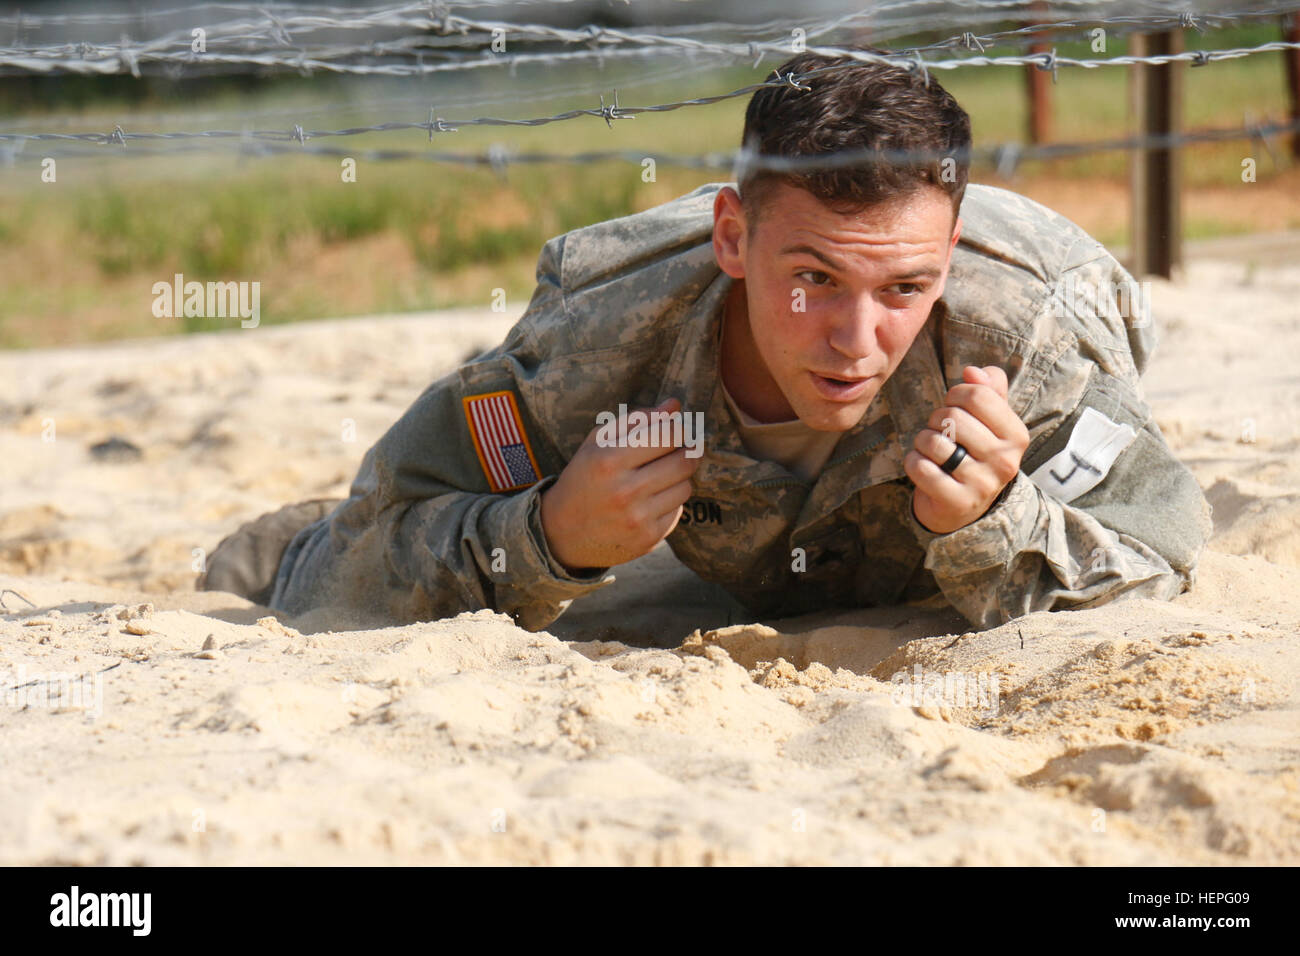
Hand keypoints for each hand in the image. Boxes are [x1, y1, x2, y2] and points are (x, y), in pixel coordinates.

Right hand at [540, 398, 700, 570]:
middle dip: (689, 452)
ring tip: (660, 477)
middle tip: (682, 450)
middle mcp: (625, 491)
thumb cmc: (583, 479)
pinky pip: (678, 511)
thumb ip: (637, 419)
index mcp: (609, 460)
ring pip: (685, 487)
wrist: (562, 533)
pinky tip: (651, 500)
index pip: (668, 435)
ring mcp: (638, 518)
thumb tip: (674, 405)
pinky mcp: (648, 538)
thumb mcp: (597, 443)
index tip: (676, 431)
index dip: (679, 430)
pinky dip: (670, 502)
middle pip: (684, 461)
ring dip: (679, 478)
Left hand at [903, 365, 1029, 534]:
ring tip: (932, 450)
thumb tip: (972, 371)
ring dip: (922, 441)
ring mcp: (982, 484)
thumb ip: (988, 389)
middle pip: (953, 416)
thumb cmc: (974, 452)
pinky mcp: (957, 501)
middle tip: (941, 432)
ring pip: (933, 442)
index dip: (955, 394)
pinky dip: (913, 461)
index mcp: (1016, 435)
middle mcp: (1005, 460)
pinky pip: (920, 468)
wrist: (965, 506)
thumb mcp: (989, 420)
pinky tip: (923, 466)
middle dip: (936, 419)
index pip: (977, 394)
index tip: (953, 405)